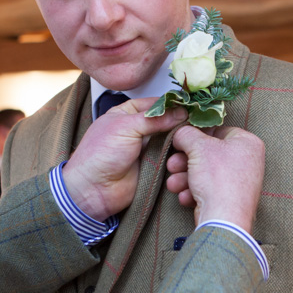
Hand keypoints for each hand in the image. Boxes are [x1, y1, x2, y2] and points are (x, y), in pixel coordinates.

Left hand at [62, 97, 185, 220]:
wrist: (95, 189)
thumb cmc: (100, 154)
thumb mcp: (125, 127)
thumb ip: (154, 119)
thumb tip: (179, 112)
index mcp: (126, 114)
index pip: (154, 103)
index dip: (171, 103)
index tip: (190, 104)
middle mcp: (137, 129)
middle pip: (165, 121)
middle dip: (179, 121)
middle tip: (197, 121)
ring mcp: (146, 148)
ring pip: (171, 139)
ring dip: (181, 138)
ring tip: (194, 137)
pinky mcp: (153, 165)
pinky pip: (171, 157)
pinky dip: (179, 154)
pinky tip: (190, 151)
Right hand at [165, 125, 263, 230]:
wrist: (224, 219)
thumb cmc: (218, 178)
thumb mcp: (198, 147)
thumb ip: (187, 134)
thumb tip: (180, 133)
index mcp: (247, 143)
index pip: (219, 130)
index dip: (197, 135)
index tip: (182, 140)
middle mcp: (247, 161)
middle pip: (208, 154)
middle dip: (185, 161)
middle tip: (172, 164)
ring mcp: (239, 182)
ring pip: (205, 173)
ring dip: (185, 177)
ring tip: (174, 183)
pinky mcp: (230, 199)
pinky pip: (209, 189)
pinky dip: (194, 191)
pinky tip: (185, 196)